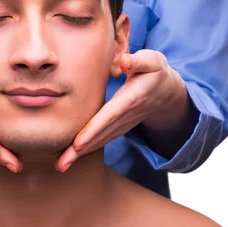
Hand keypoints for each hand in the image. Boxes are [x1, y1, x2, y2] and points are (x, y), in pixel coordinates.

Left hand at [56, 50, 188, 171]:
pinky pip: (100, 139)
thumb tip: (125, 61)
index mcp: (131, 99)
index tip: (78, 144)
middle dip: (80, 150)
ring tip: (60, 166)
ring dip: (79, 154)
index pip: (109, 116)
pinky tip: (70, 156)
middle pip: (100, 135)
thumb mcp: (152, 61)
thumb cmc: (155, 71)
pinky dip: (85, 149)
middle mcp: (125, 116)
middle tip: (60, 164)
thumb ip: (139, 60)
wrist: (167, 91)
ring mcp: (122, 124)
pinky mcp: (118, 127)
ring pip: (99, 141)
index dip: (93, 130)